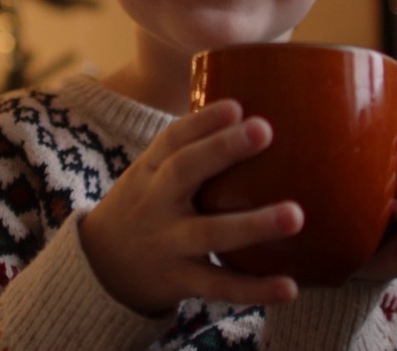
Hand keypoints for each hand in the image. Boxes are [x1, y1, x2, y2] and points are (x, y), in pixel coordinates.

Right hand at [80, 100, 302, 315]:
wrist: (101, 268)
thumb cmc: (145, 207)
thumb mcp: (150, 174)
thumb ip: (190, 150)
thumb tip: (252, 117)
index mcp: (149, 171)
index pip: (172, 139)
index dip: (202, 121)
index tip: (236, 106)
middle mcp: (156, 203)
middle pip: (183, 172)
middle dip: (221, 150)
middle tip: (264, 130)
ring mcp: (168, 243)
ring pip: (208, 233)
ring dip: (252, 225)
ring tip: (295, 215)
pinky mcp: (180, 280)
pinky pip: (218, 286)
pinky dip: (254, 290)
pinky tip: (290, 288)